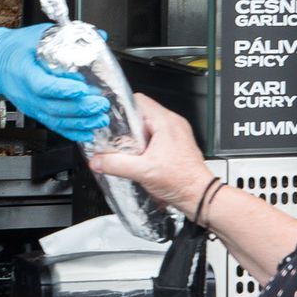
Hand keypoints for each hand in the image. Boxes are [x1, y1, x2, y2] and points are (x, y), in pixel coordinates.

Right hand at [0, 25, 110, 142]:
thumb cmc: (15, 49)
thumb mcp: (37, 35)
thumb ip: (67, 35)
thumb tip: (99, 36)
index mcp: (25, 72)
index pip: (43, 86)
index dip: (63, 90)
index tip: (82, 89)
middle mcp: (27, 94)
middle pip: (54, 107)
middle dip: (80, 108)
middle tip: (100, 104)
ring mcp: (31, 106)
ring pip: (56, 120)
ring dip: (80, 122)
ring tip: (100, 118)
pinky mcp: (36, 112)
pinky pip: (54, 125)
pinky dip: (71, 132)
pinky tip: (87, 133)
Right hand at [88, 94, 218, 214]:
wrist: (198, 196)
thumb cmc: (181, 181)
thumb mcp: (142, 172)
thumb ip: (115, 165)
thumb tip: (98, 161)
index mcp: (166, 122)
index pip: (138, 100)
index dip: (122, 107)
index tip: (111, 119)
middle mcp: (173, 124)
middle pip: (141, 113)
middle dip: (126, 126)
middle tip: (117, 140)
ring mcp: (176, 133)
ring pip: (148, 125)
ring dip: (136, 136)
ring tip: (129, 151)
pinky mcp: (177, 144)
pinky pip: (156, 136)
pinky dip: (145, 144)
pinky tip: (140, 158)